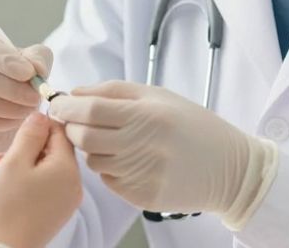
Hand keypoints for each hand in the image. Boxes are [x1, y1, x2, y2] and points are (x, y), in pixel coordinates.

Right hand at [0, 31, 52, 158]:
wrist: (5, 116)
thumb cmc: (15, 82)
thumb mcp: (32, 65)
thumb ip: (38, 59)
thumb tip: (37, 68)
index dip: (4, 59)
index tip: (29, 73)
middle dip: (11, 88)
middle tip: (34, 97)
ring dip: (8, 107)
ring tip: (27, 109)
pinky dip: (1, 123)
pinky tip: (14, 120)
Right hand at [0, 112, 82, 247]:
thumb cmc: (4, 209)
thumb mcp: (13, 162)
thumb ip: (30, 135)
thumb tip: (41, 117)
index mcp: (68, 171)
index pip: (60, 132)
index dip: (36, 126)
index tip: (16, 130)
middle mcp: (70, 188)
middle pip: (43, 155)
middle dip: (12, 155)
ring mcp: (59, 205)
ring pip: (32, 174)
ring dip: (4, 173)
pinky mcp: (46, 218)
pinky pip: (30, 192)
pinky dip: (8, 190)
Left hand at [49, 81, 267, 217]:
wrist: (229, 168)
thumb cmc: (192, 125)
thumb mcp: (157, 95)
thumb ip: (113, 91)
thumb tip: (74, 92)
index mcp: (147, 116)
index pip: (89, 111)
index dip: (67, 106)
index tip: (59, 103)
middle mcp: (142, 146)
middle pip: (84, 138)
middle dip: (73, 127)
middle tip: (79, 121)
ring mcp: (142, 175)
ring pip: (93, 161)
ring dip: (92, 148)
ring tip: (113, 140)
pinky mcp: (142, 197)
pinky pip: (108, 180)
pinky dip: (110, 167)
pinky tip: (130, 159)